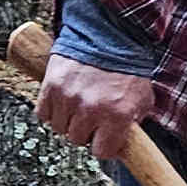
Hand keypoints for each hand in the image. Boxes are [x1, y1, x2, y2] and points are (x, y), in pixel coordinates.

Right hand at [35, 52, 158, 164]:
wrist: (109, 34)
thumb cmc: (127, 67)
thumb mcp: (142, 98)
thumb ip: (133, 123)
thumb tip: (123, 142)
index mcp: (116, 115)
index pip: (101, 151)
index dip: (103, 146)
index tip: (104, 139)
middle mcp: (90, 109)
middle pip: (77, 140)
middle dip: (85, 131)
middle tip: (92, 118)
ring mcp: (68, 98)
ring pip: (59, 128)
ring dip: (68, 121)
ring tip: (78, 106)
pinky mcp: (51, 86)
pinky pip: (44, 113)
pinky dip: (52, 110)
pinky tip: (64, 101)